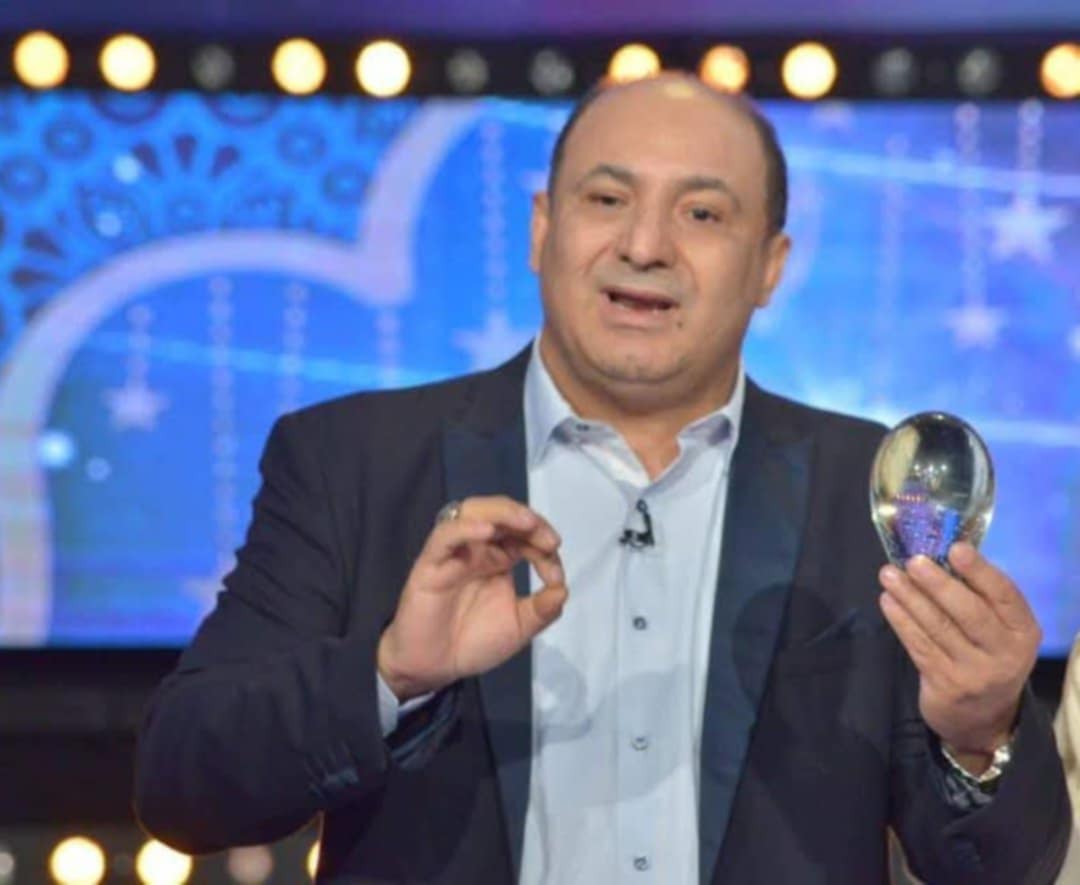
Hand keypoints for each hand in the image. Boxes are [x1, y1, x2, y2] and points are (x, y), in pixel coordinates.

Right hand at [377, 496, 566, 700]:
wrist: (434, 668)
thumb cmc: (473, 643)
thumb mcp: (519, 628)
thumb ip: (542, 610)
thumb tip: (564, 589)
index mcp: (500, 558)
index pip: (525, 534)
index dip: (543, 544)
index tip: (555, 574)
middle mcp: (478, 548)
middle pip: (501, 512)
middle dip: (528, 519)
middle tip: (549, 540)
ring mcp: (454, 552)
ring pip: (473, 511)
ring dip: (502, 512)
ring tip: (525, 523)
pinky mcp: (431, 564)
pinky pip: (445, 536)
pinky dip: (466, 529)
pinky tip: (487, 532)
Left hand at [878, 543, 1040, 772]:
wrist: (981, 716)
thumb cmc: (986, 655)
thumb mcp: (999, 631)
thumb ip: (981, 598)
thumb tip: (941, 552)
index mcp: (1023, 632)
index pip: (1006, 597)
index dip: (981, 571)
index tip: (956, 548)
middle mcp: (1004, 654)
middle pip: (970, 613)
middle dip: (939, 584)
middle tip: (913, 561)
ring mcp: (975, 673)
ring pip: (938, 628)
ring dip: (910, 597)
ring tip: (888, 574)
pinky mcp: (945, 685)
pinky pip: (919, 645)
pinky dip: (901, 620)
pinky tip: (888, 600)